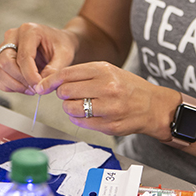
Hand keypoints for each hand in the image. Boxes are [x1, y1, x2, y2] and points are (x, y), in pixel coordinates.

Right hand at [0, 22, 77, 94]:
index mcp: (29, 30)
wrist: (58, 43)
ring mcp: (5, 46)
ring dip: (14, 85)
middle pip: (6, 62)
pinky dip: (8, 86)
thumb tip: (41, 85)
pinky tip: (23, 86)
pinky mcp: (1, 58)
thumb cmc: (60, 45)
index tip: (39, 87)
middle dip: (21, 80)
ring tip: (31, 88)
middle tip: (36, 88)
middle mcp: (13, 36)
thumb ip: (54, 70)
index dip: (30, 75)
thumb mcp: (65, 55)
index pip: (23, 56)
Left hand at [37, 62, 178, 139]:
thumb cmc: (128, 86)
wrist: (153, 106)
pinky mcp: (109, 125)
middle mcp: (106, 87)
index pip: (66, 74)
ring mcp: (108, 108)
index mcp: (104, 70)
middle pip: (65, 92)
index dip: (50, 81)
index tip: (42, 86)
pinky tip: (88, 114)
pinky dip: (79, 119)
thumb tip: (54, 81)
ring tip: (81, 104)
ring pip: (70, 109)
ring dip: (70, 108)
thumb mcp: (108, 70)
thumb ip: (83, 74)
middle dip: (63, 94)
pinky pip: (81, 122)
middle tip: (70, 94)